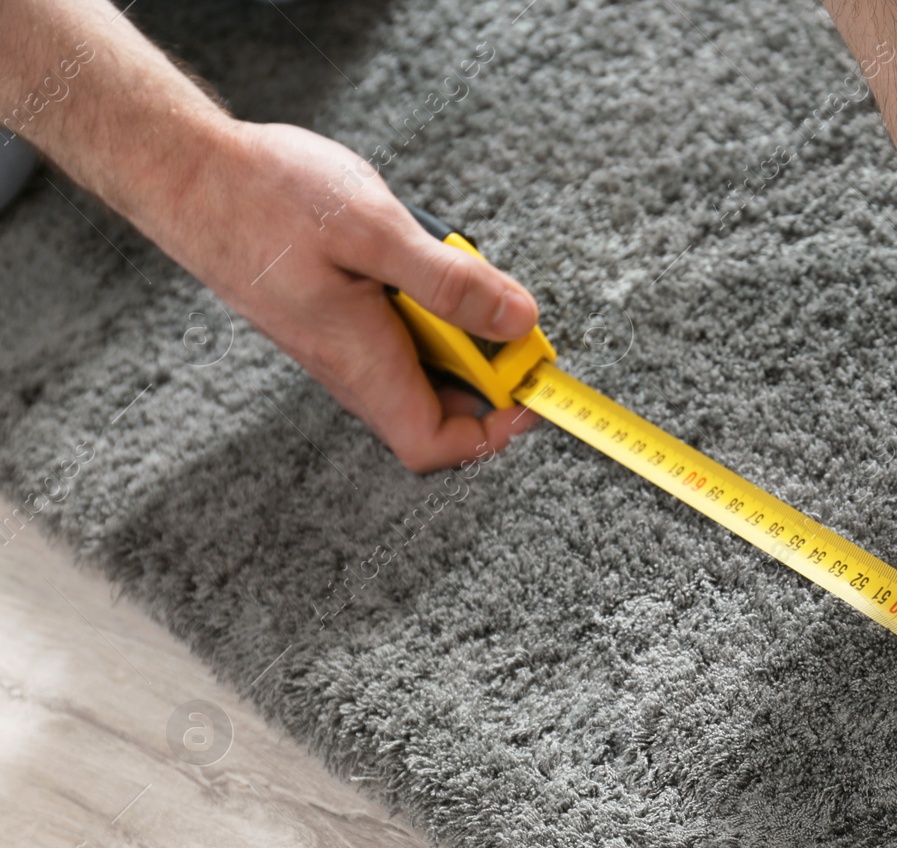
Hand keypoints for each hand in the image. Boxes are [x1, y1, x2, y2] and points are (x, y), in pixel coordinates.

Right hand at [139, 120, 540, 470]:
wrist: (184, 170)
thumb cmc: (265, 196)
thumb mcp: (373, 229)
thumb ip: (449, 282)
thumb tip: (519, 322)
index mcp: (363, 362)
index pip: (435, 445)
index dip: (492, 435)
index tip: (530, 392)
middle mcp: (351, 367)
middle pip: (438, 410)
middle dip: (487, 372)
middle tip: (507, 315)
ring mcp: (339, 344)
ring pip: (419, 368)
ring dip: (456, 331)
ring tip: (456, 272)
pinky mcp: (332, 317)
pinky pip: (396, 335)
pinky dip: (426, 307)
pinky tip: (417, 259)